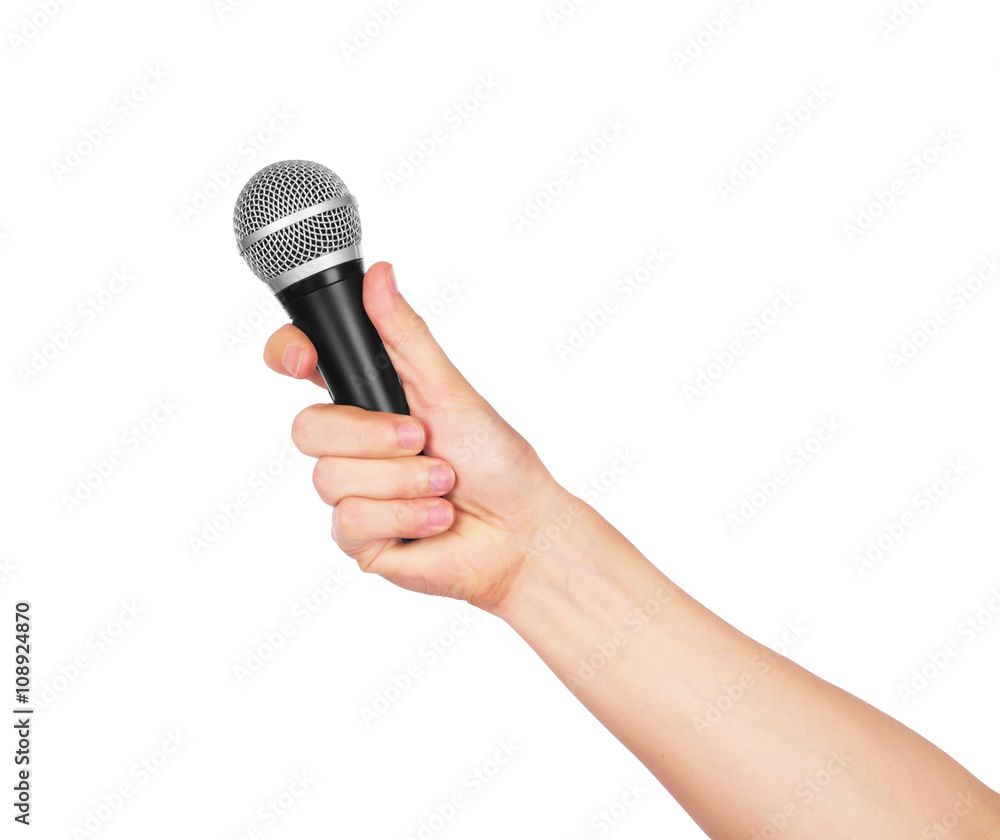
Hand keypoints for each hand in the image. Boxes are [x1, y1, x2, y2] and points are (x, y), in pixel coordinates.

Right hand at [264, 261, 567, 611]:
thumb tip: (380, 275)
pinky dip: (404, 515)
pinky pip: (349, 521)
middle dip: (371, 436)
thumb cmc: (494, 460)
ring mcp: (351, 493)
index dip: (289, 354)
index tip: (303, 360)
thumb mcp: (451, 390)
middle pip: (307, 427)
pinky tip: (436, 517)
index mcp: (370, 398)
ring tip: (444, 484)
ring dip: (402, 480)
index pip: (303, 365)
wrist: (519, 530)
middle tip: (421, 438)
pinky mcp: (358, 539)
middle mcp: (353, 445)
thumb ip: (406, 338)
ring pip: (329, 478)